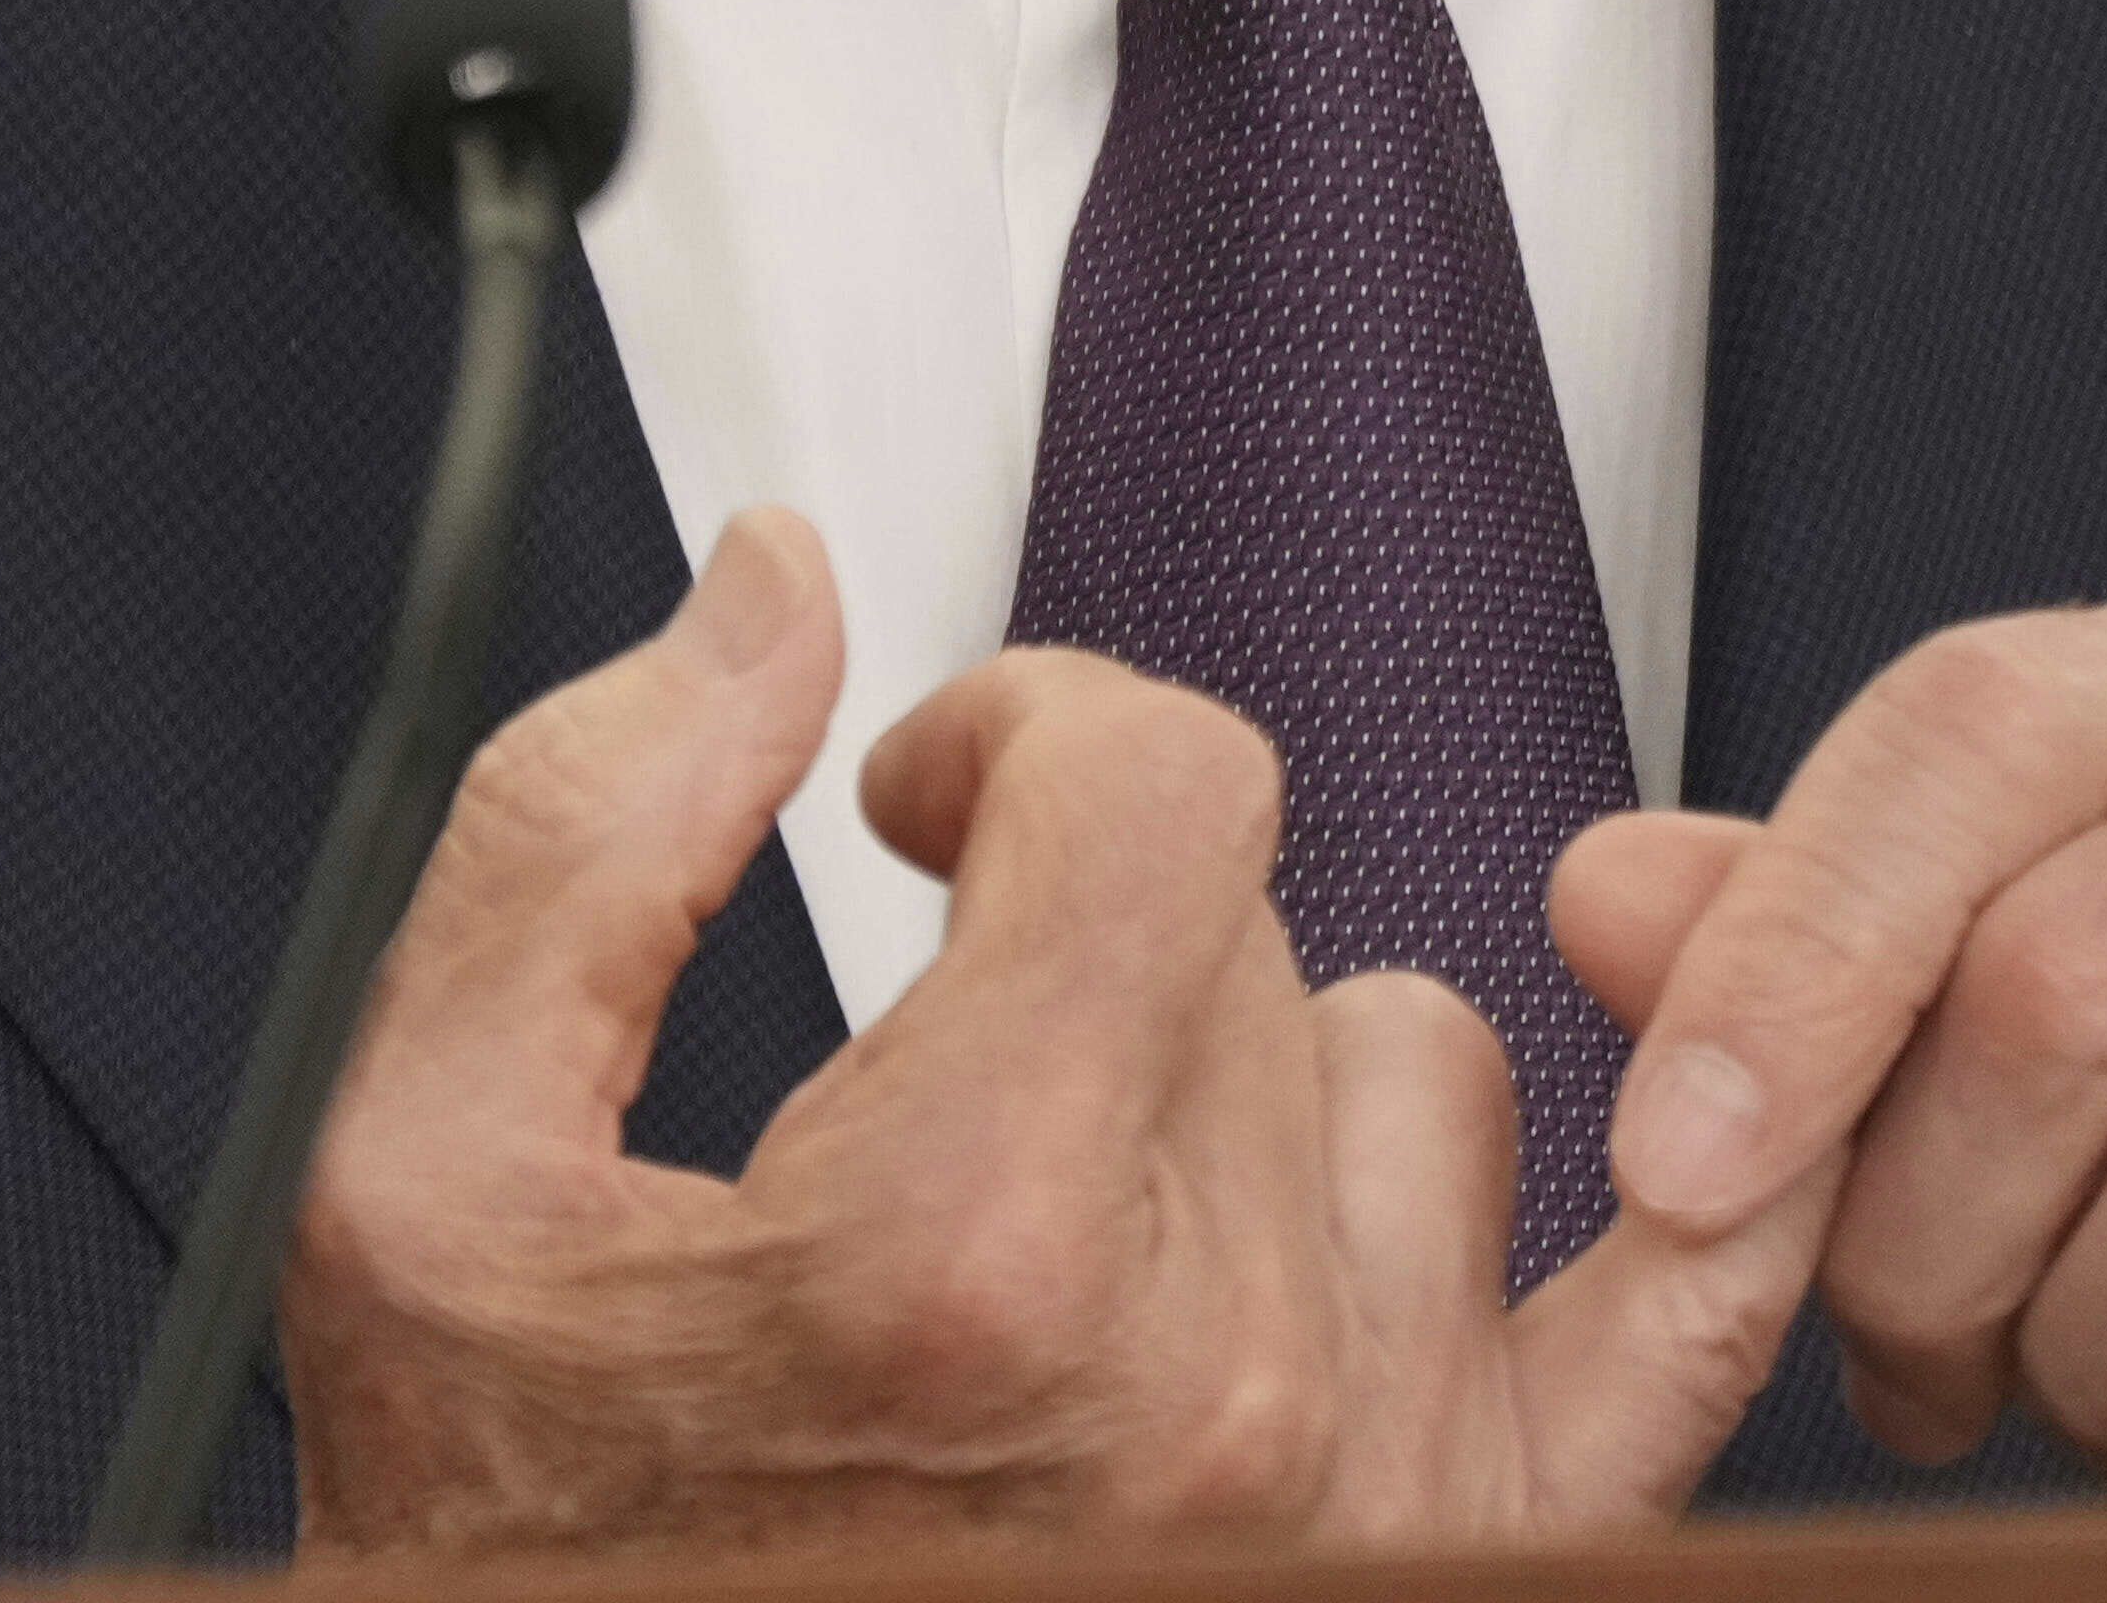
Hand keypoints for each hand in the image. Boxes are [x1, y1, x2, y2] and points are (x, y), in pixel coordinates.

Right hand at [278, 519, 1831, 1546]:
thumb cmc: (534, 1568)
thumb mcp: (421, 1187)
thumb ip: (583, 831)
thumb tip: (771, 601)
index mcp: (972, 1258)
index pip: (1161, 783)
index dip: (1018, 731)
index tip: (932, 799)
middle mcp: (1218, 1394)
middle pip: (1249, 920)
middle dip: (1076, 934)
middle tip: (935, 1067)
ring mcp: (1370, 1499)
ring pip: (1416, 1074)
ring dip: (1258, 1092)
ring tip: (1087, 1219)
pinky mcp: (1472, 1560)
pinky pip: (1685, 1301)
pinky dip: (1657, 1198)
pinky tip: (1520, 1163)